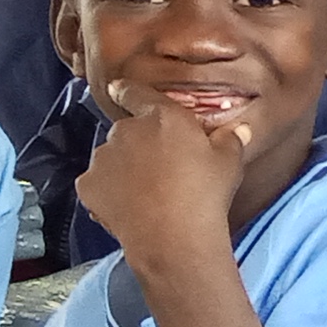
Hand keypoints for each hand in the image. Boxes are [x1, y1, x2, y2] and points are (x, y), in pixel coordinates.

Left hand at [76, 82, 250, 260]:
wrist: (173, 237)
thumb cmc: (206, 194)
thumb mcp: (229, 163)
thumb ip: (230, 140)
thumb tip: (238, 129)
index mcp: (162, 117)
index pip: (135, 92)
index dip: (127, 91)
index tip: (119, 89)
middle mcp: (127, 130)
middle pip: (128, 130)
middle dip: (139, 144)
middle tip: (160, 168)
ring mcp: (103, 158)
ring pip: (112, 157)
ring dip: (124, 168)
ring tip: (145, 194)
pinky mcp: (88, 184)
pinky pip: (98, 183)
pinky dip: (109, 192)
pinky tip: (128, 207)